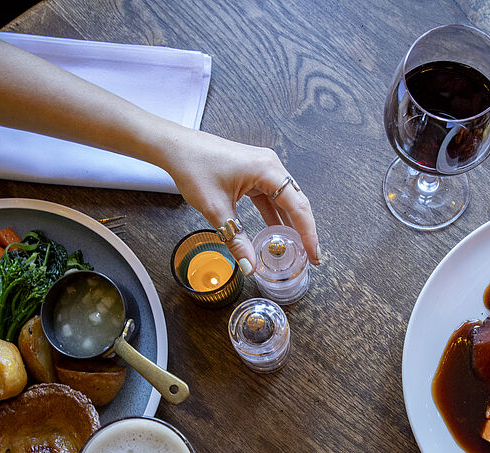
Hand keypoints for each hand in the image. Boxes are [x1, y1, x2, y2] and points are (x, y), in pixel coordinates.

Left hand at [162, 129, 319, 272]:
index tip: (314, 256)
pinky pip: (271, 197)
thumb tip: (250, 266)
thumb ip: (236, 240)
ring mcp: (263, 168)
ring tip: (296, 248)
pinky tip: (276, 232)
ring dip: (290, 223)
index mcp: (267, 170)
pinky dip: (275, 215)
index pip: (298, 206)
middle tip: (309, 257)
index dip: (308, 234)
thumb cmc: (194, 167)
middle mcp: (270, 165)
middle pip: (297, 202)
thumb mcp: (216, 209)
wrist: (176, 148)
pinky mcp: (253, 172)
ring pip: (285, 200)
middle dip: (304, 231)